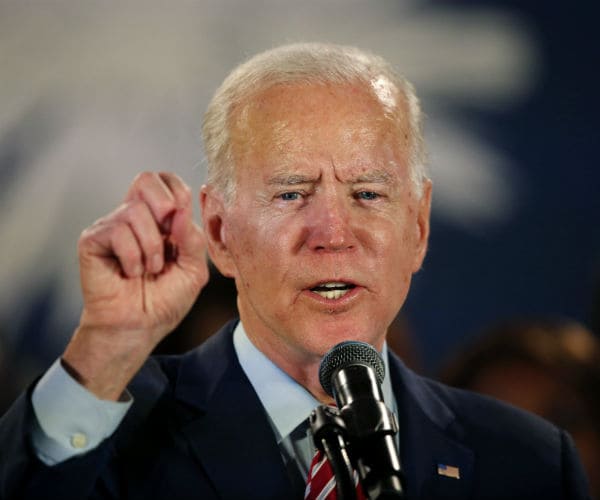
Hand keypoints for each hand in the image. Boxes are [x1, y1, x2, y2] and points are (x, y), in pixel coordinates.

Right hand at [63, 172, 208, 399]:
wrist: (139, 328)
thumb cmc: (164, 300)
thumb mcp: (193, 269)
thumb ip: (192, 238)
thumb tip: (180, 209)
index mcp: (159, 219)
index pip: (165, 180)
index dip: (178, 190)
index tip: (183, 219)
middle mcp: (133, 216)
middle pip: (146, 179)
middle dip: (165, 206)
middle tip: (168, 238)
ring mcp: (111, 226)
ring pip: (136, 211)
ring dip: (151, 247)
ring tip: (149, 270)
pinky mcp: (93, 239)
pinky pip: (118, 231)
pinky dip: (133, 257)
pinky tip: (130, 273)